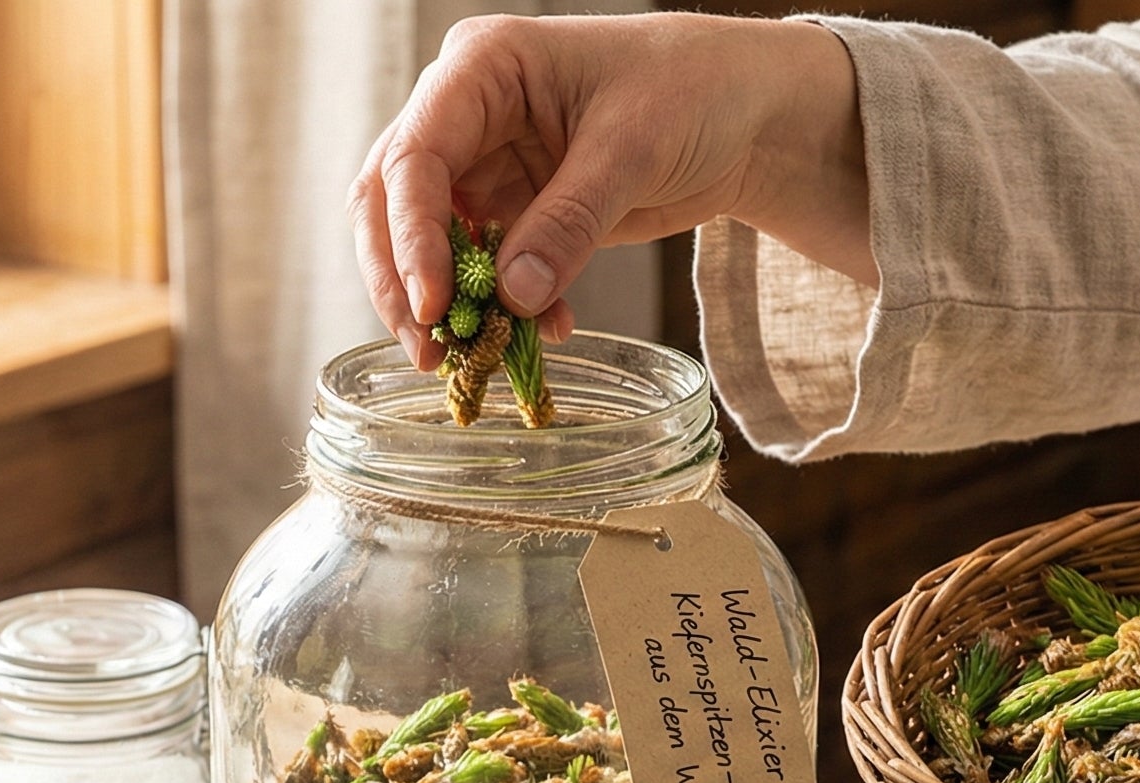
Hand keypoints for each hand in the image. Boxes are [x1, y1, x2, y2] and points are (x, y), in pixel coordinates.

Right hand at [350, 14, 872, 369]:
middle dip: (403, 279)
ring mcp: (487, 163)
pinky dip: (503, 305)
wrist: (746, 111)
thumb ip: (568, 222)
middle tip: (426, 349)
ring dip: (449, 303)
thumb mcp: (633, 149)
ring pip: (429, 242)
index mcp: (482, 67)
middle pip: (393, 200)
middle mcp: (467, 113)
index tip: (435, 306)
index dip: (412, 236)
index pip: (414, 156)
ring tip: (471, 357)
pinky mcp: (515, 208)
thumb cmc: (692, 89)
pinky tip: (542, 330)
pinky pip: (486, 267)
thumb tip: (510, 297)